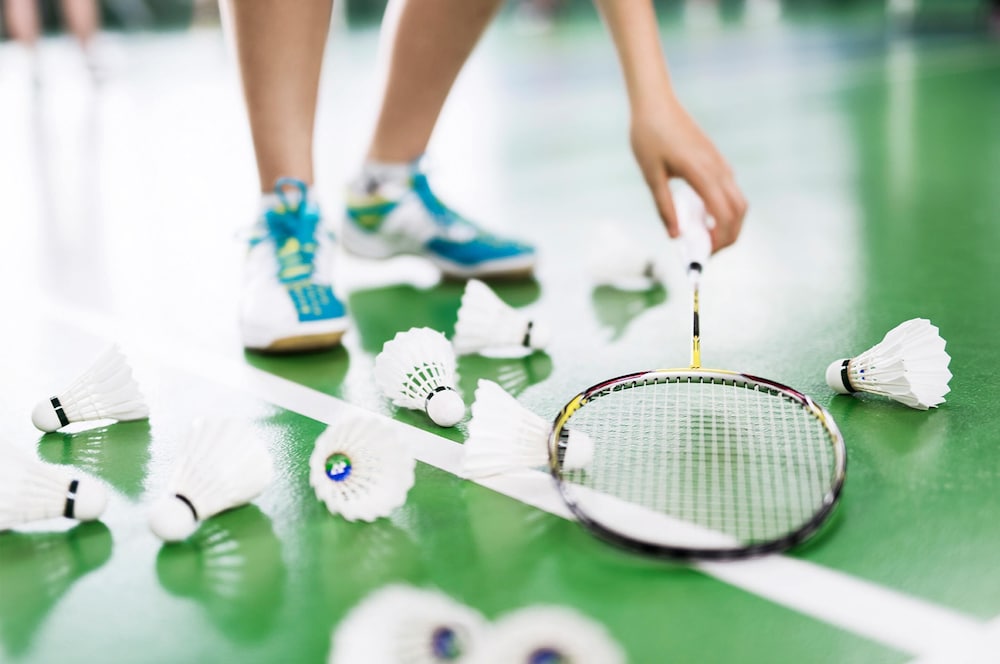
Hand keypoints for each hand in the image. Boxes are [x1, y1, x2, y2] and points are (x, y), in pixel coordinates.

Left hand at [630, 96, 746, 251]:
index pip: (725, 215)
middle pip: (739, 211)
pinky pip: (729, 190)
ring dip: (728, 223)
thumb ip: (664, 207)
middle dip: (729, 236)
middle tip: (706, 251)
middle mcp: (717, 168)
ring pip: (738, 201)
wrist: (655, 102)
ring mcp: (720, 163)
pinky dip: (723, 209)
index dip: (719, 240)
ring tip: (704, 236)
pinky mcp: (716, 160)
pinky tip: (702, 216)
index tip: (702, 254)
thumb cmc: (648, 135)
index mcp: (701, 172)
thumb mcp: (651, 175)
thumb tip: (675, 236)